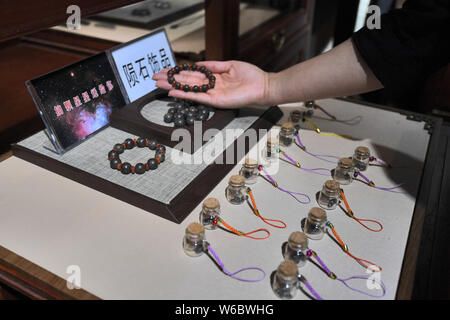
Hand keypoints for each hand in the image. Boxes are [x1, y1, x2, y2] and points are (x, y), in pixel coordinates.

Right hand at [152, 60, 270, 108]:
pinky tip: (173, 91)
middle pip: (186, 81)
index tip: (166, 70)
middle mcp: (210, 86)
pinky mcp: (215, 101)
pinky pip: (197, 97)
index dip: (178, 72)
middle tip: (155, 78)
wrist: (262, 86)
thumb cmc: (250, 76)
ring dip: (173, 86)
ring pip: (188, 89)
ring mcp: (211, 94)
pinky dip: (185, 94)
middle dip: (170, 79)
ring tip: (159, 84)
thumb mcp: (229, 65)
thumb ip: (213, 65)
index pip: (192, 74)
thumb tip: (198, 63)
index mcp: (213, 77)